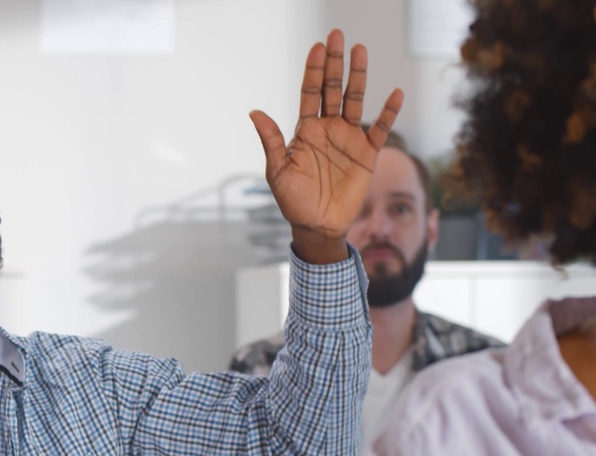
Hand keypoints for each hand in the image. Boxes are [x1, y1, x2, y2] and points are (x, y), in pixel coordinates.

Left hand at [250, 29, 404, 263]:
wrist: (317, 225)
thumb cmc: (293, 200)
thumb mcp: (277, 171)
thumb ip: (271, 141)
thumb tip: (254, 112)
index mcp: (305, 130)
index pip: (310, 93)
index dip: (314, 71)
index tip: (317, 47)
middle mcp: (328, 129)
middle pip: (332, 89)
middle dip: (334, 63)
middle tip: (337, 35)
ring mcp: (349, 138)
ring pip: (355, 100)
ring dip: (358, 77)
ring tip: (361, 51)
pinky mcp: (367, 153)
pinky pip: (382, 129)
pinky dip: (389, 112)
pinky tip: (394, 93)